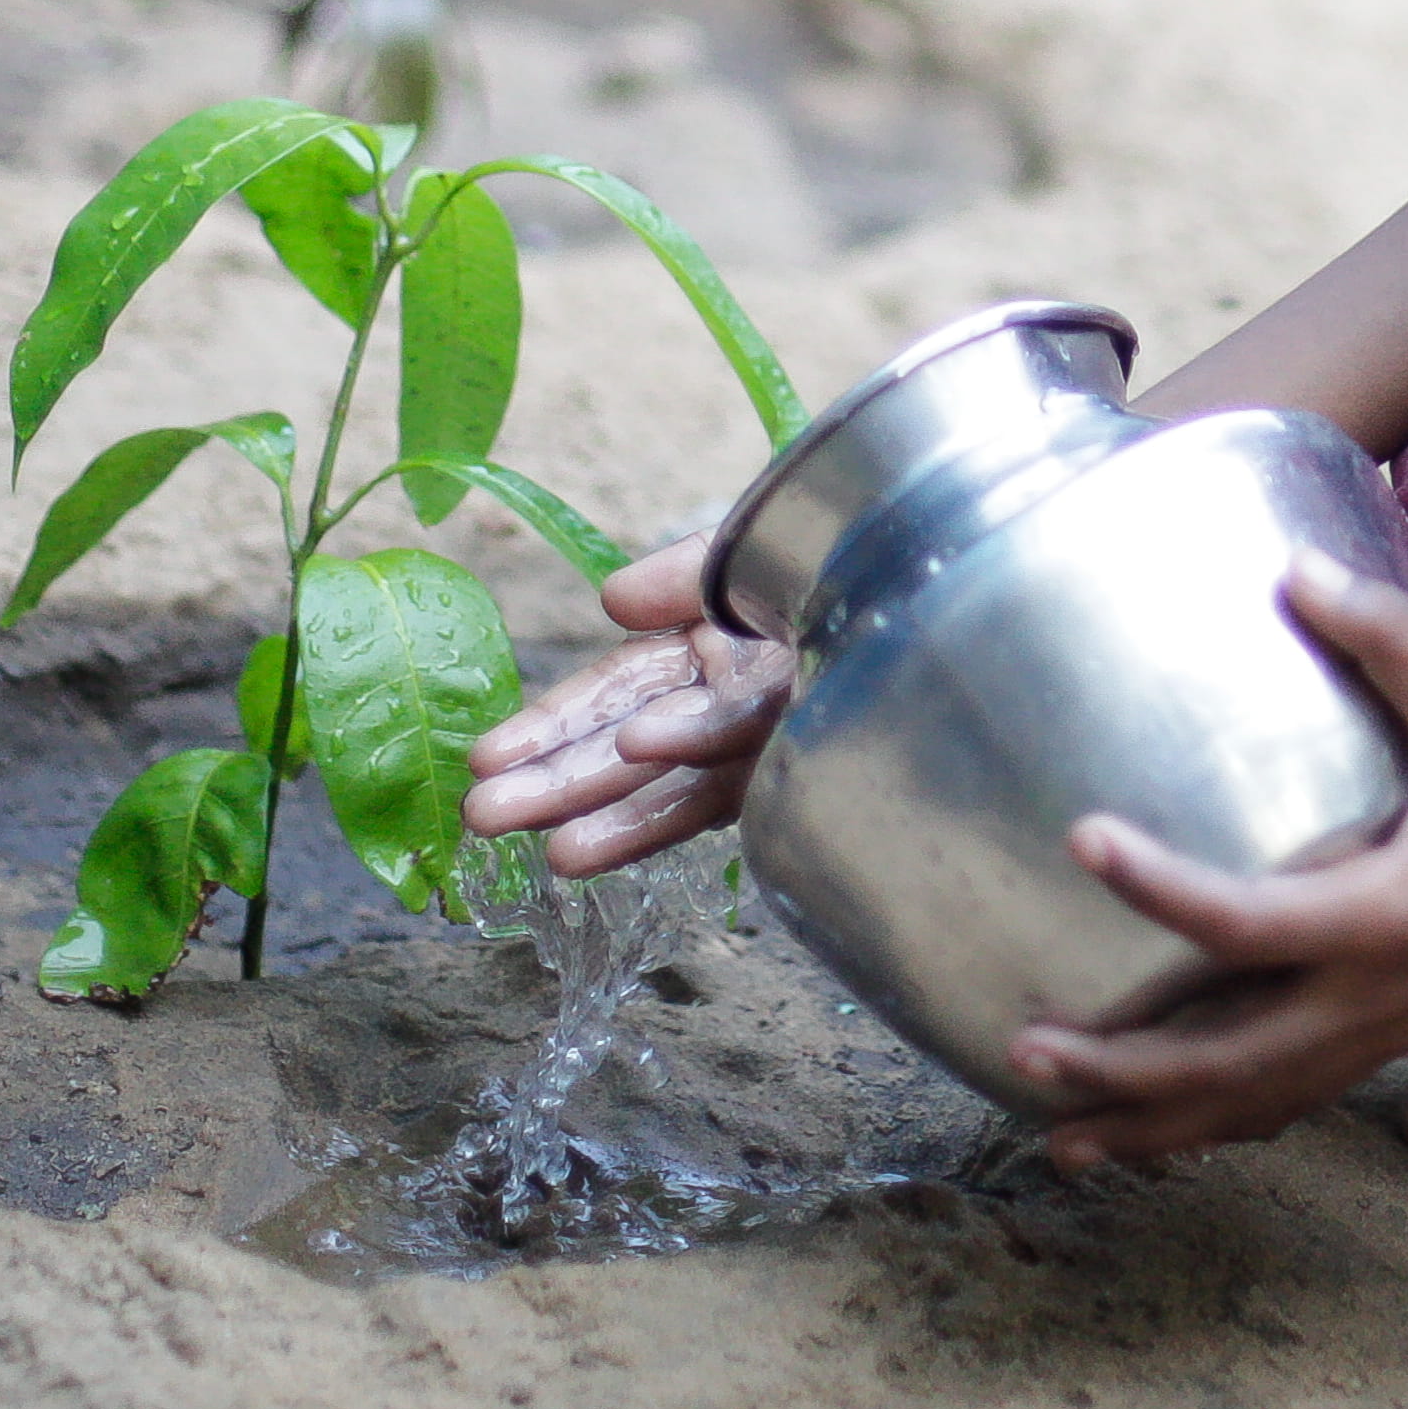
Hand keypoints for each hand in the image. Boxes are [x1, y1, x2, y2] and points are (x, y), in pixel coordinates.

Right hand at [462, 544, 794, 874]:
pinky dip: (680, 800)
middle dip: (558, 783)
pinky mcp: (791, 772)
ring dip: (613, 819)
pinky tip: (628, 820)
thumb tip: (610, 601)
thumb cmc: (824, 565)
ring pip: (669, 785)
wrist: (924, 586)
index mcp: (698, 651)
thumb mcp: (743, 554)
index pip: (612, 692)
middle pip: (624, 750)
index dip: (550, 725)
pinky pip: (731, 787)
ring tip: (557, 854)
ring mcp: (754, 746)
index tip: (486, 758)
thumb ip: (679, 577)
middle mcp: (715, 707)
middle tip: (483, 817)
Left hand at [1011, 558, 1407, 1171]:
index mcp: (1390, 913)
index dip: (1160, 886)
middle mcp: (1377, 995)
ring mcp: (1383, 1033)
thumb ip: (1388, 634)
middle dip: (1122, 1071)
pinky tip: (1152, 1136)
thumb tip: (1295, 566)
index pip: (1249, 921)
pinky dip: (1214, 1128)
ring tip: (1054, 1139)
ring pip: (1253, 1105)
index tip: (1084, 838)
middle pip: (1229, 1062)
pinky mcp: (1388, 1041)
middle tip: (1024, 1050)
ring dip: (1152, 1125)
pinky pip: (1288, 1103)